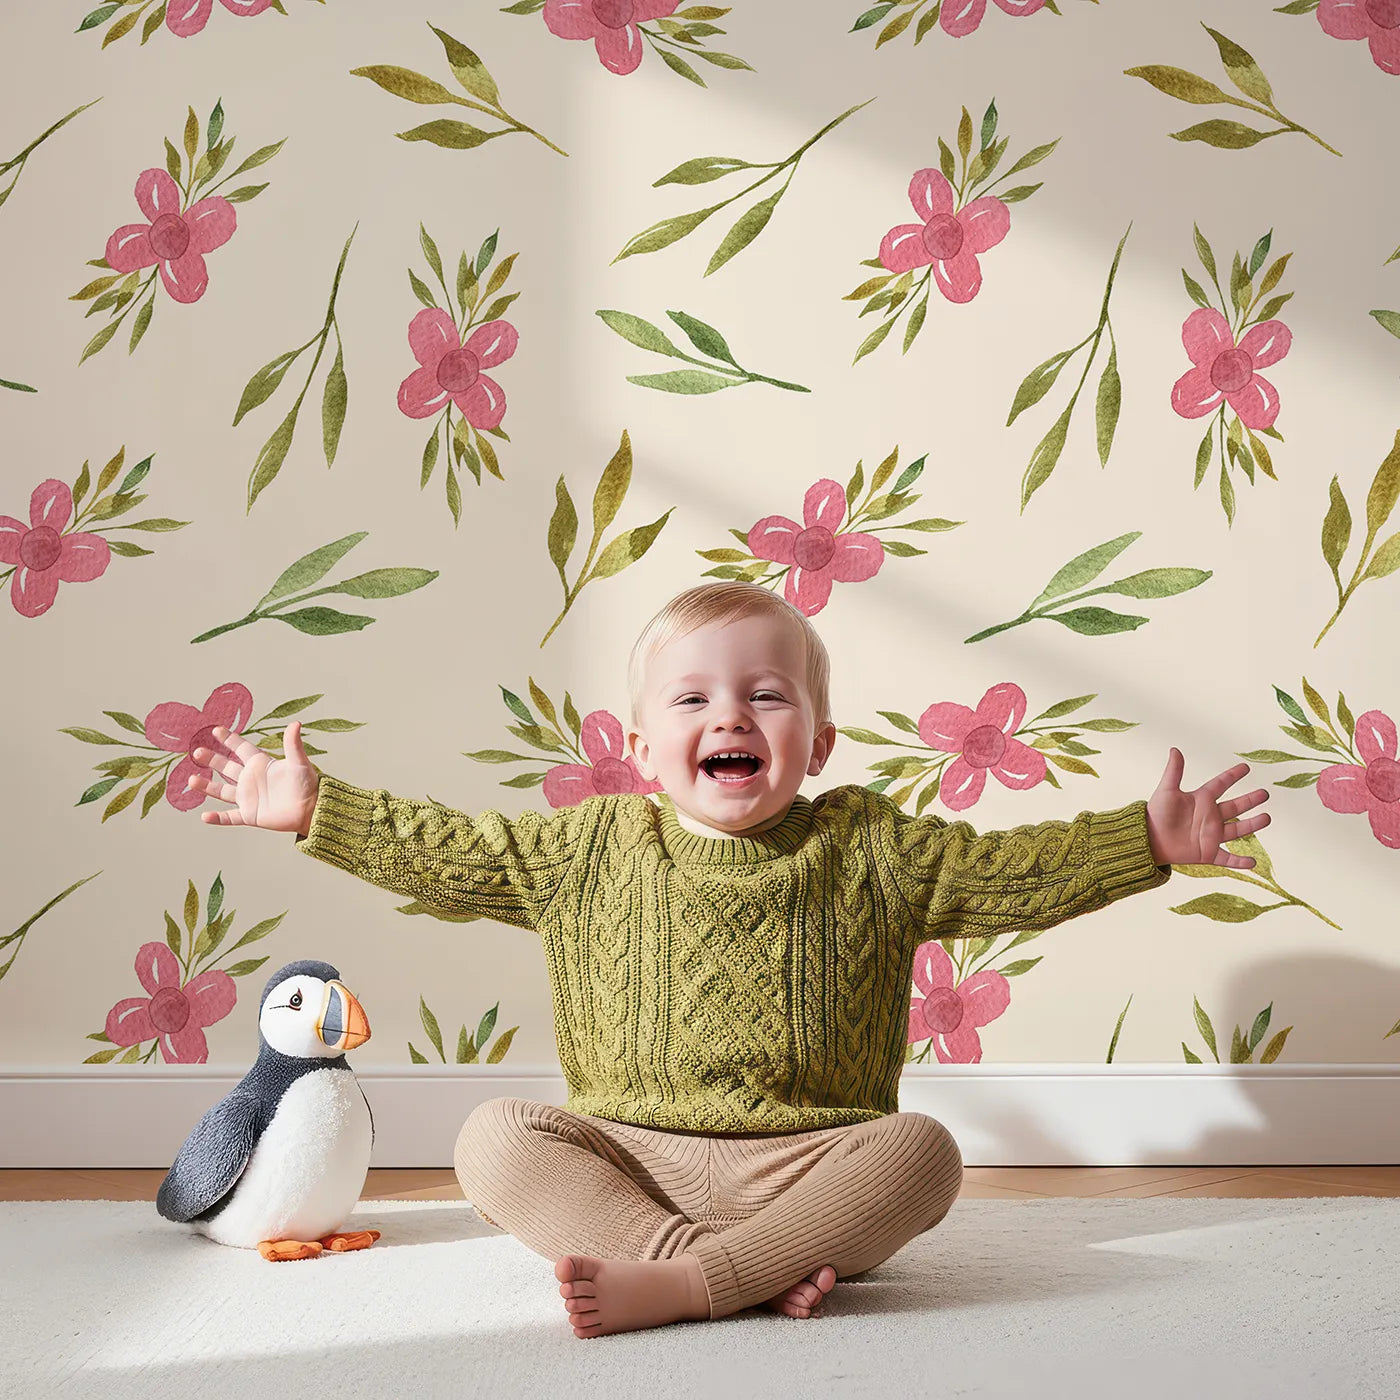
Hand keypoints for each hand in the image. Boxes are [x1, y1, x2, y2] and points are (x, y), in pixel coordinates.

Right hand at [187, 721, 320, 835]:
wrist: (311, 810)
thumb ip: (293, 744)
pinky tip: (205, 816)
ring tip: (191, 780)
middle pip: (226, 767)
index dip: (229, 739)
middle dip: (212, 759)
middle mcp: (251, 779)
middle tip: (197, 752)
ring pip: (222, 791)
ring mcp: (249, 798)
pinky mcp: (250, 815)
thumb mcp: (299, 763)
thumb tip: (296, 723)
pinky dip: (218, 818)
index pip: (241, 748)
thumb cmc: (307, 784)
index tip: (215, 729)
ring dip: (207, 786)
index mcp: (261, 764)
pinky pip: (230, 817)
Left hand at [1145, 748, 1270, 868]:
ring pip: (1237, 830)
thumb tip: (1174, 749)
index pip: (1220, 784)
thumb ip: (1174, 772)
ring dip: (1252, 825)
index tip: (1246, 767)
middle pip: (1235, 807)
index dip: (1232, 775)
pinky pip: (1228, 859)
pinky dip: (1240, 862)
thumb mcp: (1166, 791)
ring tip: (1267, 818)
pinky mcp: (1208, 853)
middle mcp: (1209, 816)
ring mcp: (1210, 835)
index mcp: (1200, 799)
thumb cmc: (1156, 813)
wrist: (1148, 839)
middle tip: (1265, 793)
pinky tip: (1253, 862)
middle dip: (1250, 800)